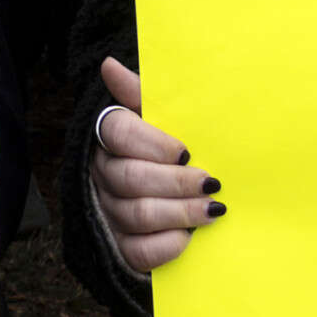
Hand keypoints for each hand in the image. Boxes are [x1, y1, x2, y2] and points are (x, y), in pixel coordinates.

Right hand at [89, 57, 219, 270]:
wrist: (170, 196)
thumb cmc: (165, 149)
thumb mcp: (158, 119)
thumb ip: (140, 95)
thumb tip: (109, 65)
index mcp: (109, 136)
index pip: (118, 132)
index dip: (152, 143)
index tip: (186, 150)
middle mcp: (103, 173)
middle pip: (130, 176)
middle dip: (175, 182)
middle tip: (210, 182)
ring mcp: (110, 211)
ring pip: (137, 214)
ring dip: (179, 213)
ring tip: (212, 210)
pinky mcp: (121, 246)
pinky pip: (138, 251)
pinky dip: (167, 245)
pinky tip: (189, 238)